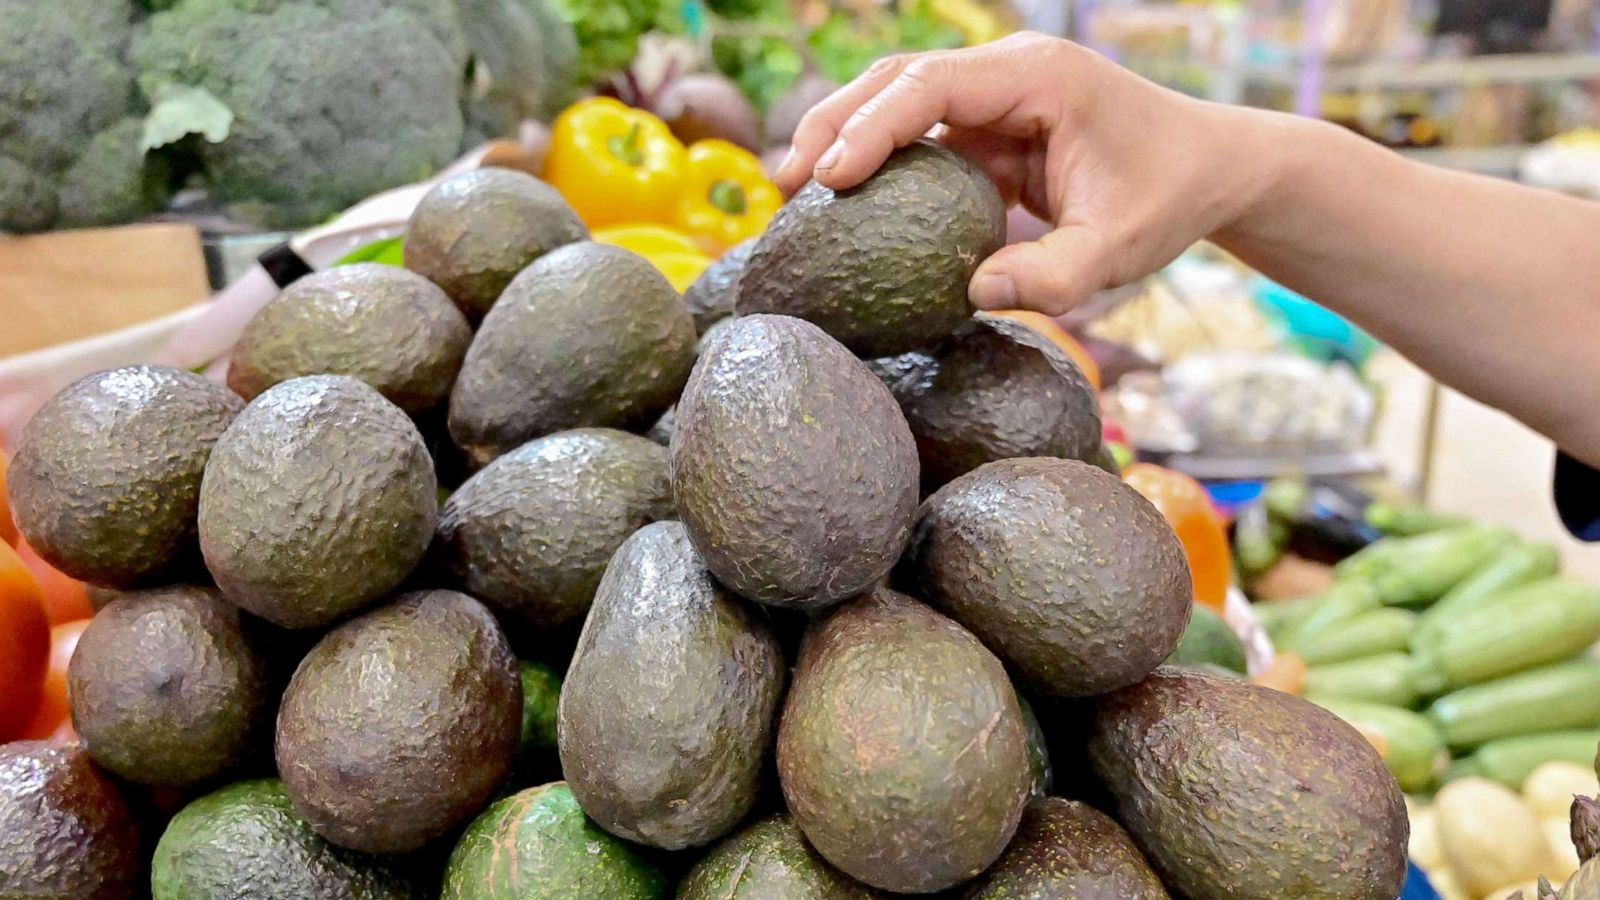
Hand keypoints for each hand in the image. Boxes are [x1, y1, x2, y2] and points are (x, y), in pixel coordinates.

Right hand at [774, 33, 1283, 313]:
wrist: (1210, 168)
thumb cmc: (1168, 198)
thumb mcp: (1119, 249)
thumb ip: (1054, 278)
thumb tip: (973, 295)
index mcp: (1037, 77)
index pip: (929, 86)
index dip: (870, 127)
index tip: (827, 178)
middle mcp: (1009, 73)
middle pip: (897, 79)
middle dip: (835, 124)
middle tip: (786, 184)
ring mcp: (997, 98)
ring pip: (900, 102)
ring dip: (848, 139)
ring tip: (796, 192)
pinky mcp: (992, 129)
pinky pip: (924, 139)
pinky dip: (882, 166)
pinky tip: (846, 208)